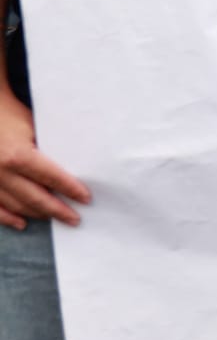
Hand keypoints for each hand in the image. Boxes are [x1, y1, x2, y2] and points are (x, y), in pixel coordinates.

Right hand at [0, 89, 88, 229]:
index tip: (86, 199)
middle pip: (35, 198)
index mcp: (18, 156)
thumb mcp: (33, 126)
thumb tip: (72, 163)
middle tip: (75, 218)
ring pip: (15, 206)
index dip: (71, 190)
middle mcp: (1, 172)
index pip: (52, 178)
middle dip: (58, 210)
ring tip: (55, 218)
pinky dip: (8, 218)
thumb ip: (49, 146)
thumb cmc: (9, 115)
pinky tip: (22, 223)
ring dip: (37, 214)